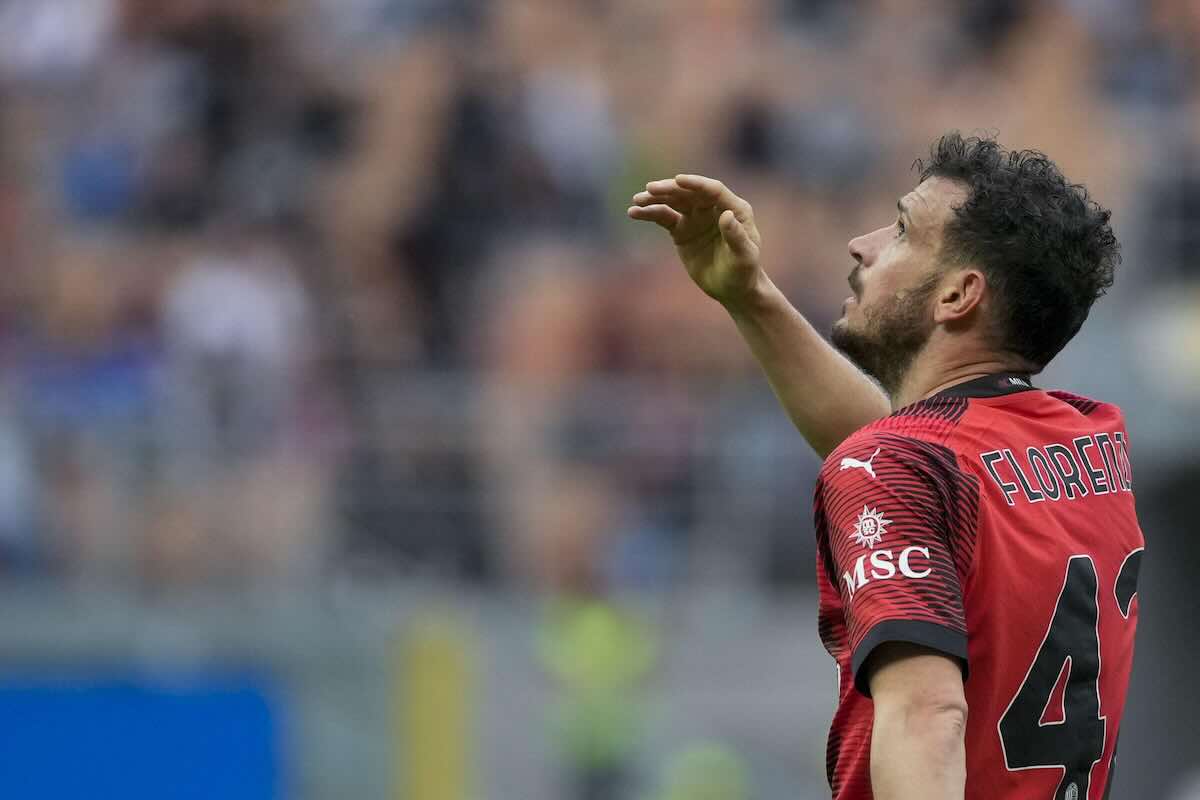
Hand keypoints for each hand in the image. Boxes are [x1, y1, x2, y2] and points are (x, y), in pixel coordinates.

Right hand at [628, 174, 764, 307]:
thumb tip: (726, 216)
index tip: (678, 180)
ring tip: (637, 201)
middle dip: (670, 189)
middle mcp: (714, 208)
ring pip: (674, 202)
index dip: (696, 184)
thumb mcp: (744, 257)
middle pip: (690, 192)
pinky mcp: (682, 230)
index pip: (713, 190)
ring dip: (655, 199)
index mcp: (735, 209)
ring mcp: (696, 218)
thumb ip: (736, 236)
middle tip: (650, 189)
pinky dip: (650, 214)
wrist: (732, 289)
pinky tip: (634, 212)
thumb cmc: (744, 272)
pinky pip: (664, 217)